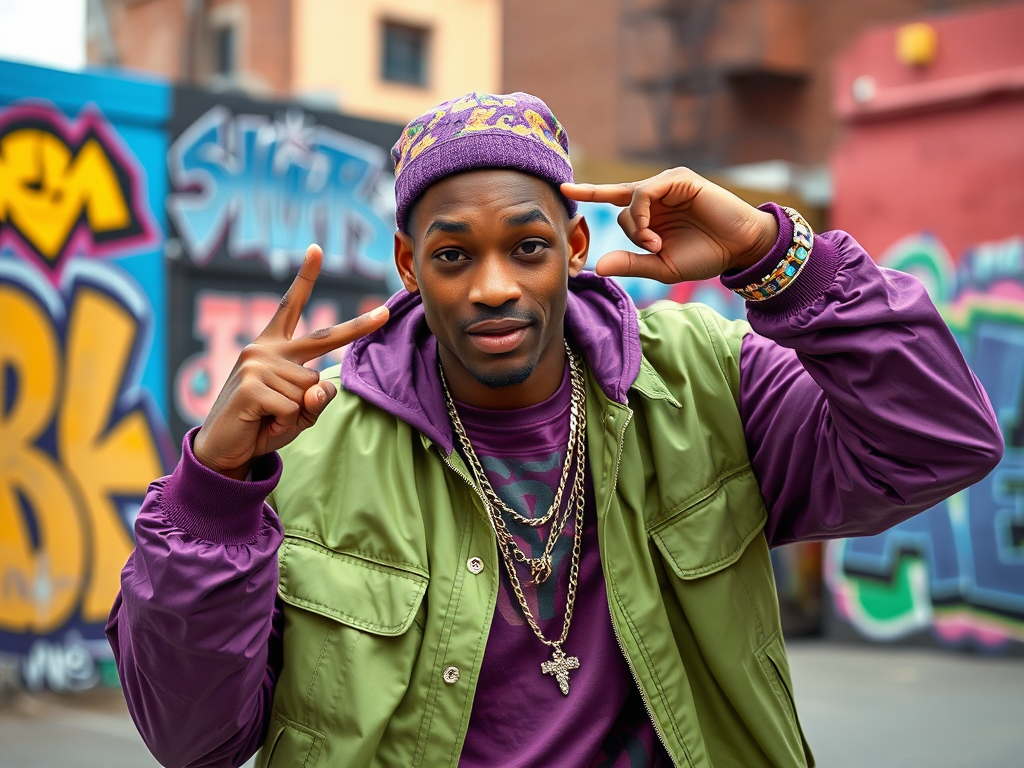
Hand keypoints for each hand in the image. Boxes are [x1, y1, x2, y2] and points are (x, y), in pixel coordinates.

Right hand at [192, 244, 388, 478]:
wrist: (223, 449)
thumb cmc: (263, 425)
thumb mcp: (298, 412)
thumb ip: (316, 398)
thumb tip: (318, 387)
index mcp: (273, 346)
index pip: (290, 306)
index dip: (304, 278)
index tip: (316, 249)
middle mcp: (264, 348)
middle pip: (324, 340)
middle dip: (359, 327)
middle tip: (385, 313)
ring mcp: (256, 364)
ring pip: (310, 388)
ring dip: (296, 412)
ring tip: (269, 416)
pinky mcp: (251, 386)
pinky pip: (295, 406)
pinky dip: (285, 422)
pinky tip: (261, 421)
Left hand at [561, 168, 778, 283]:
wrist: (740, 248)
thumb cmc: (705, 256)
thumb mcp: (661, 267)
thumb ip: (632, 264)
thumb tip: (598, 266)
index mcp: (650, 212)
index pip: (612, 198)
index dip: (589, 192)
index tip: (563, 187)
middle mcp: (656, 194)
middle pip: (618, 206)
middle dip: (631, 234)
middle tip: (653, 250)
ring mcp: (667, 184)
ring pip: (629, 199)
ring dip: (637, 228)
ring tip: (656, 246)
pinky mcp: (679, 179)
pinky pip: (643, 192)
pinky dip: (642, 215)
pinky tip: (655, 236)